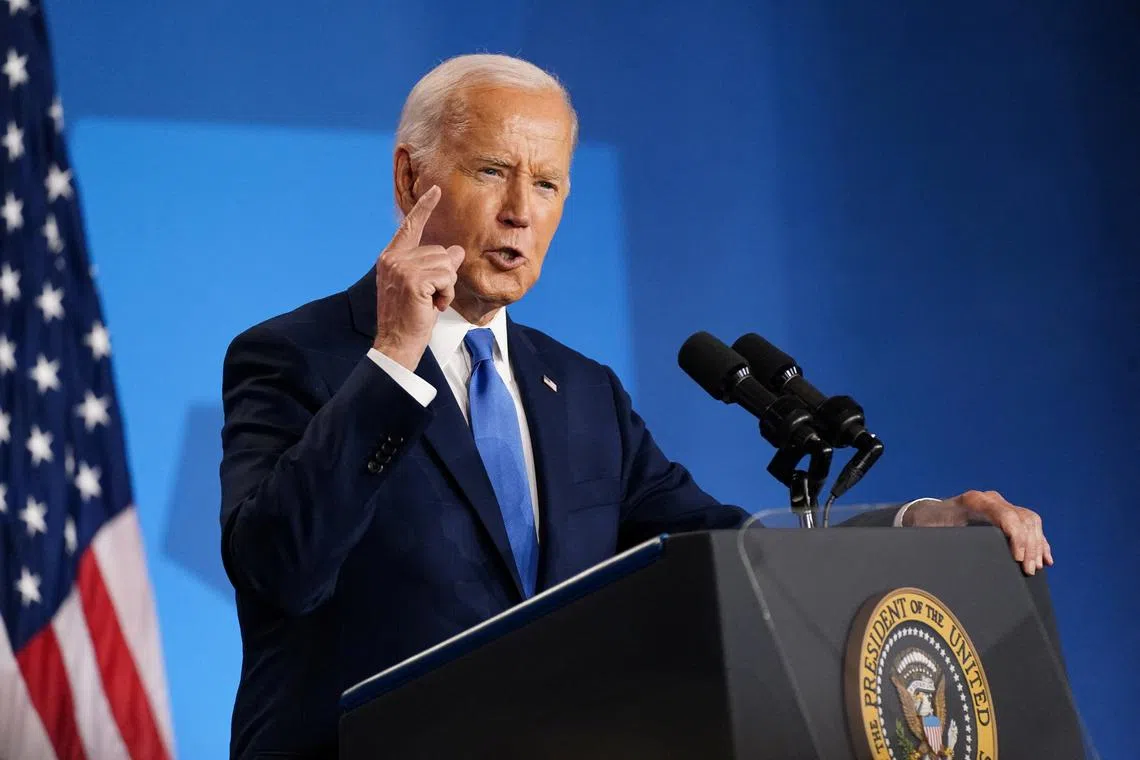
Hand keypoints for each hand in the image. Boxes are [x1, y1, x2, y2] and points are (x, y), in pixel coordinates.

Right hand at [373, 185, 465, 368]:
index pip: (410, 227)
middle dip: (444, 276)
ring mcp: (401, 268)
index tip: (436, 190)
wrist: (396, 343)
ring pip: (446, 264)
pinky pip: (447, 277)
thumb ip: (436, 267)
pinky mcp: (413, 280)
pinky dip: (446, 293)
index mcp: (391, 258)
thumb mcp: (425, 288)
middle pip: (440, 251)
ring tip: (430, 302)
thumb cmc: (410, 318)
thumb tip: (457, 250)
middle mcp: (393, 259)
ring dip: (446, 287)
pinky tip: (432, 306)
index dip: (424, 208)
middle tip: (430, 298)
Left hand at [904, 490, 1052, 574]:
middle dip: (1030, 546)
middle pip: (1023, 518)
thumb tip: (964, 559)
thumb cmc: (930, 524)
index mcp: (974, 501)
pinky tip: (1045, 558)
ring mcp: (1000, 505)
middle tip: (1029, 570)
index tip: (1019, 558)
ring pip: (1030, 521)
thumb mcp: (934, 531)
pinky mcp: (1005, 513)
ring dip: (1037, 545)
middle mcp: (990, 499)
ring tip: (1035, 568)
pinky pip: (1029, 524)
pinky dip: (1038, 541)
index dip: (1017, 536)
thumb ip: (948, 539)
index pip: (1006, 515)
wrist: (929, 514)